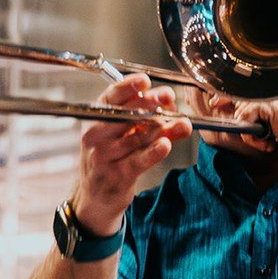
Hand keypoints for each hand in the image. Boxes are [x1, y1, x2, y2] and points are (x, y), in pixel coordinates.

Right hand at [73, 75, 190, 234]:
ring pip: (137, 137)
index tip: (144, 81)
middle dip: (151, 104)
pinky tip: (166, 144)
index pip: (110, 97)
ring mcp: (104, 156)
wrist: (96, 197)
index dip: (127, 87)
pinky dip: (153, 152)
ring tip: (182, 123)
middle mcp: (96, 135)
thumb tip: (169, 103)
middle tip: (169, 97)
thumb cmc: (110, 158)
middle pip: (126, 115)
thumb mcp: (120, 134)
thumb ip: (142, 118)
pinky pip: (138, 160)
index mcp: (95, 118)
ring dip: (162, 128)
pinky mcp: (116, 175)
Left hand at [240, 92, 277, 158]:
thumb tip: (242, 120)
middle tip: (264, 141)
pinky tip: (269, 143)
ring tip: (268, 143)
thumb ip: (264, 118)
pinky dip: (253, 137)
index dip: (242, 112)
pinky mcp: (269, 105)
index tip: (245, 125)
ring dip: (251, 135)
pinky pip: (245, 119)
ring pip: (242, 113)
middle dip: (246, 126)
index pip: (249, 97)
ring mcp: (271, 95)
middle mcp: (274, 90)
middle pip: (241, 104)